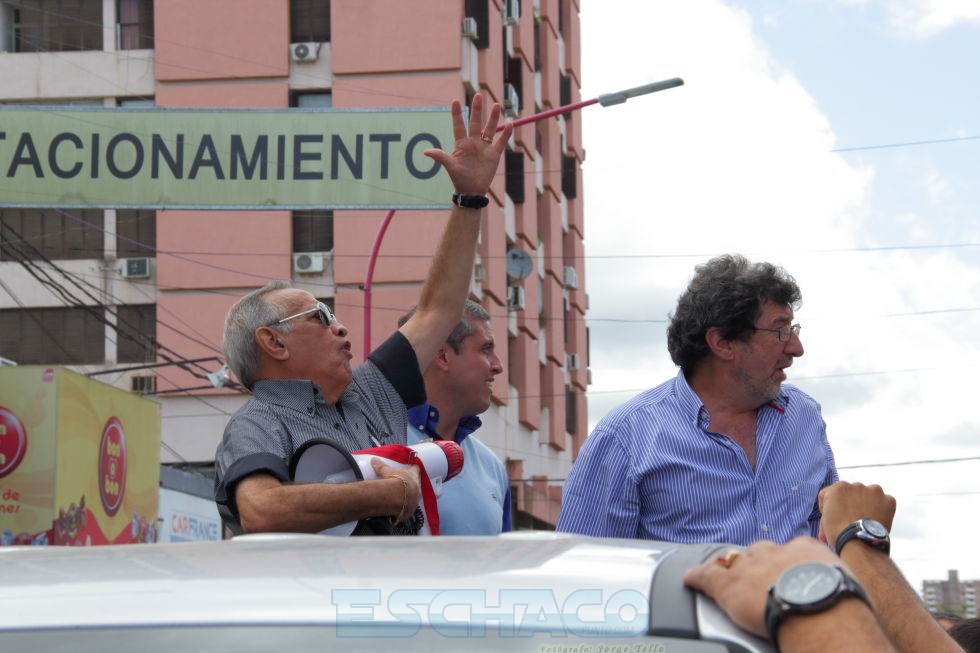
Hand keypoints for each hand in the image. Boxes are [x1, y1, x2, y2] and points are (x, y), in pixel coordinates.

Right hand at [371, 458, 421, 522]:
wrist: (397, 497)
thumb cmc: (395, 481)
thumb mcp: (387, 472)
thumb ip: (381, 466)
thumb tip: (374, 460)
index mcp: (414, 476)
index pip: (416, 470)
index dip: (413, 469)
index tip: (411, 468)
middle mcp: (417, 488)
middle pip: (416, 485)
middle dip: (411, 485)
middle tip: (404, 485)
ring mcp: (415, 500)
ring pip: (414, 497)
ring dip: (409, 497)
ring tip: (401, 498)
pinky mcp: (410, 510)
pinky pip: (408, 509)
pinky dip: (404, 508)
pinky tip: (398, 508)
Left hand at [423, 93, 512, 195]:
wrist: (472, 191)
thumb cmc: (459, 179)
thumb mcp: (450, 167)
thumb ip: (441, 157)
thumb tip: (426, 152)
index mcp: (461, 143)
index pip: (458, 125)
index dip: (457, 114)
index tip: (455, 101)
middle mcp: (473, 142)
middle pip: (475, 122)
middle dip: (477, 109)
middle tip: (478, 95)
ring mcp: (484, 147)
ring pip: (489, 129)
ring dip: (493, 118)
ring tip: (497, 105)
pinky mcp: (494, 154)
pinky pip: (501, 142)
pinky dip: (506, 134)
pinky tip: (510, 123)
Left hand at [683, 537, 842, 637]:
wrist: (822, 611)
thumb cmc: (843, 604)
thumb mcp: (849, 584)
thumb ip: (839, 583)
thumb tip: (844, 597)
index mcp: (806, 550)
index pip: (791, 550)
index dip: (785, 562)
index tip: (786, 571)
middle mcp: (776, 553)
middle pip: (761, 551)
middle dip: (758, 562)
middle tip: (759, 576)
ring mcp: (751, 567)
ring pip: (735, 562)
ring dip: (731, 569)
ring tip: (726, 574)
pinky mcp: (730, 586)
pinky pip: (708, 577)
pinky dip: (697, 578)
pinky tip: (689, 579)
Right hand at [817, 482, 895, 546]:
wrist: (859, 544)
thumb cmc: (840, 534)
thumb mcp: (826, 519)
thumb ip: (830, 510)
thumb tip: (834, 517)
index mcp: (838, 487)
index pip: (832, 493)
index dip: (833, 506)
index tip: (836, 516)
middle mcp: (856, 485)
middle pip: (852, 492)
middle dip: (852, 502)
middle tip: (852, 518)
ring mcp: (874, 491)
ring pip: (869, 495)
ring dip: (867, 503)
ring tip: (865, 519)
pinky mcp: (888, 500)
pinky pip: (885, 502)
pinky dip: (882, 509)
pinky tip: (876, 520)